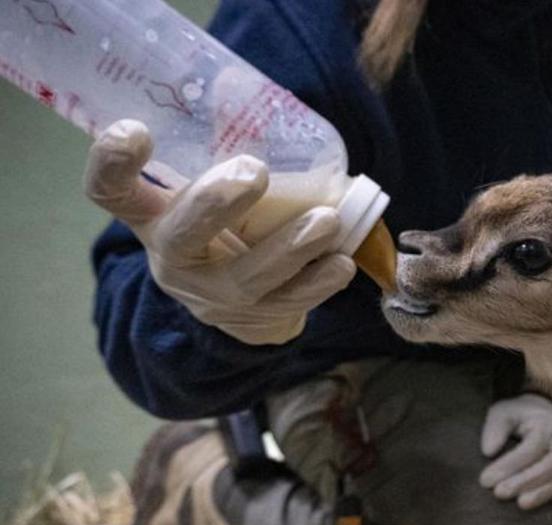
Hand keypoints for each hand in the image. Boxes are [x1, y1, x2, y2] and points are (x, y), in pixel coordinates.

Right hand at [84, 119, 355, 344]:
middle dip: (215, 205)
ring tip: (327, 220)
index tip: (136, 130)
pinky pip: (288, 302)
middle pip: (180, 237)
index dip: (112, 164)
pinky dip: (318, 282)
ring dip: (289, 247)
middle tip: (254, 172)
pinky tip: (342, 262)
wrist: (238, 304)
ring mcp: (213, 293)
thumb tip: (237, 80)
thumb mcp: (202, 184)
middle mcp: (174, 255)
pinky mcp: (255, 316)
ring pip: (245, 277)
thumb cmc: (220, 223)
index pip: (109, 191)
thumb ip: (215, 143)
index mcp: (151, 214)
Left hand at [479, 394, 551, 511]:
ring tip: (521, 504)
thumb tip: (488, 451)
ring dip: (542, 493)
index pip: (530, 448)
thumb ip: (495, 428)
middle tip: (499, 493)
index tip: (486, 479)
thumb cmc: (519, 416)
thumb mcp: (503, 412)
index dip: (509, 465)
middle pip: (549, 465)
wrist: (545, 413)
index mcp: (546, 425)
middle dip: (524, 482)